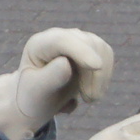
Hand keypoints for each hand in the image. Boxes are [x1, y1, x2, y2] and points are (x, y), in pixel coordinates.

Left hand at [0, 28, 114, 139]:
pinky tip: (92, 92)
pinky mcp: (89, 49)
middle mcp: (58, 37)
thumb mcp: (36, 92)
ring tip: (89, 99)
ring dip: (101, 76)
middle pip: (86, 44)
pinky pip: (106, 56)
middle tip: (89, 100)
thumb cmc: (33, 97)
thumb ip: (50, 78)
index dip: (80, 50)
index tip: (96, 66)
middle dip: (93, 73)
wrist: (38, 101)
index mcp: (39, 45)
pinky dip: (104, 76)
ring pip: (101, 48)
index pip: (62, 40)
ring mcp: (75, 41)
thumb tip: (67, 63)